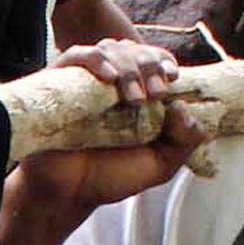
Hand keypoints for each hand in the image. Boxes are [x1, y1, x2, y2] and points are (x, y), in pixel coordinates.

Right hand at [19, 42, 203, 216]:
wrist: (71, 195)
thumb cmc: (110, 177)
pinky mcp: (59, 84)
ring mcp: (85, 82)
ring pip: (109, 49)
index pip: (153, 59)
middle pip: (134, 51)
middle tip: (156, 93)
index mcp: (137, 93)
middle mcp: (112, 83)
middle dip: (150, 66)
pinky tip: (109, 77)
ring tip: (134, 98)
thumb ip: (185, 140)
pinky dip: (95, 60)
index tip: (172, 77)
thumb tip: (183, 107)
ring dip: (129, 66)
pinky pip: (76, 56)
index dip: (164, 61)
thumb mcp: (161, 164)